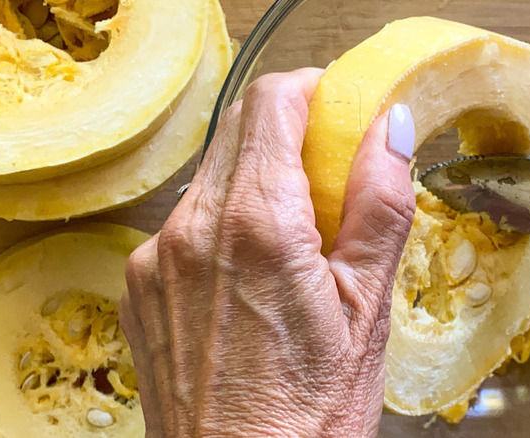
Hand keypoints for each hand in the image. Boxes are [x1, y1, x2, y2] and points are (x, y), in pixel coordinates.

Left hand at [119, 68, 415, 436]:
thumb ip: (379, 203)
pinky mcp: (139, 286)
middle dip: (284, 132)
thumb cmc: (310, 414)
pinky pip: (182, 225)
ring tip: (293, 236)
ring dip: (253, 181)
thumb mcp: (367, 308)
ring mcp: (155, 259)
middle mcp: (191, 229)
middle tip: (326, 173)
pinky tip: (249, 275)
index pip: (270, 102)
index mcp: (257, 223)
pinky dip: (220, 225)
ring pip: (209, 177)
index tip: (336, 110)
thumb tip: (390, 127)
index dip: (309, 91)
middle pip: (235, 130)